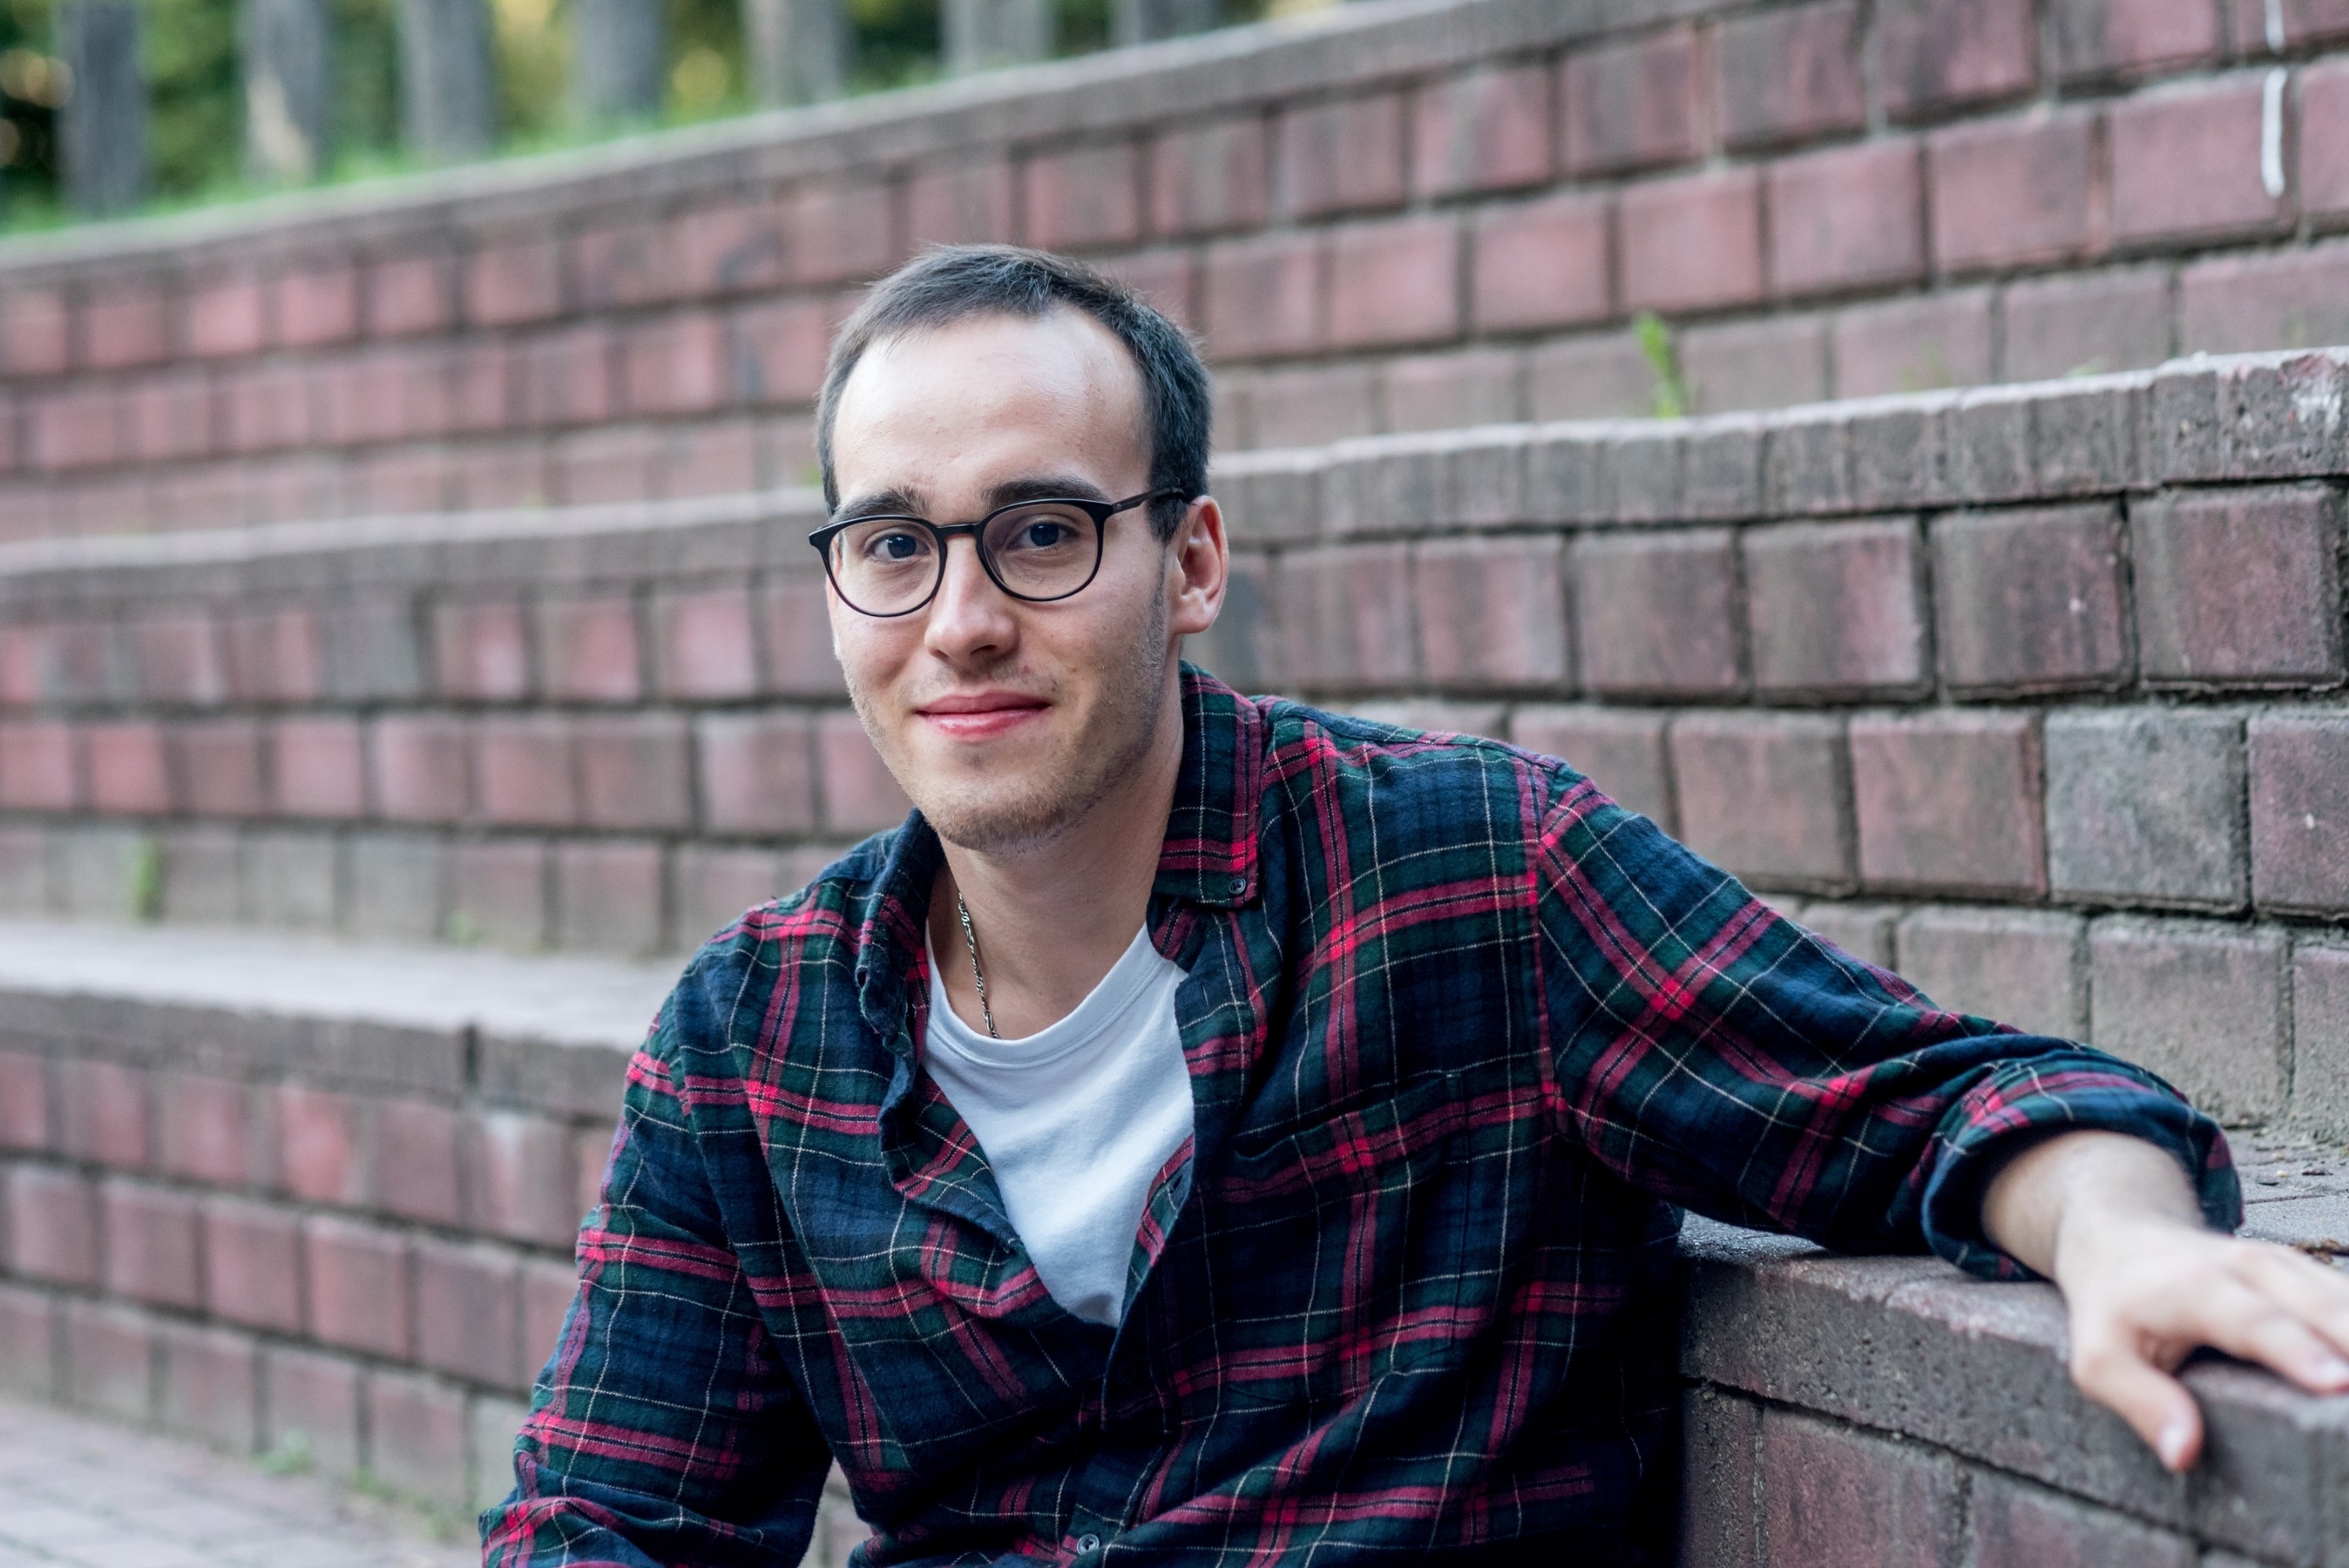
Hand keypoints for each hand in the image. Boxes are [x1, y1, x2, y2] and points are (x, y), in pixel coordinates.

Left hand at [1982, 1131, 2348, 1470]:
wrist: (2118, 1236)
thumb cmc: (2112, 1307)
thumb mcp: (2099, 1357)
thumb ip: (2140, 1401)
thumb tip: (2183, 1453)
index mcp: (2194, 1288)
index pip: (2252, 1322)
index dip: (2295, 1351)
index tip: (2335, 1383)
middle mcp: (2246, 1267)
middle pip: (2315, 1305)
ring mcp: (2281, 1264)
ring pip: (2340, 1296)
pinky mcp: (2302, 1271)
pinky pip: (2345, 1296)